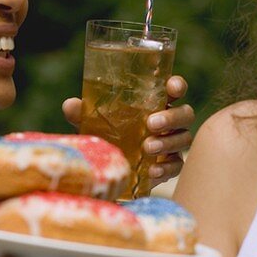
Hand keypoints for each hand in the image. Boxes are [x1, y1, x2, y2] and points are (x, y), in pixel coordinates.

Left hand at [62, 75, 193, 185]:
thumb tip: (71, 106)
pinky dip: (166, 168)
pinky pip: (177, 165)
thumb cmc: (108, 133)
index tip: (172, 88)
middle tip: (151, 123)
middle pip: (185, 114)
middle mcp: (170, 120)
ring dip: (167, 142)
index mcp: (156, 101)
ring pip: (184, 139)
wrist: (112, 167)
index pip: (175, 89)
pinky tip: (152, 171)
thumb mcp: (93, 122)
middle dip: (171, 117)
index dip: (177, 85)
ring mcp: (173, 143)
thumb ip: (83, 113)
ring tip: (147, 148)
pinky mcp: (171, 165)